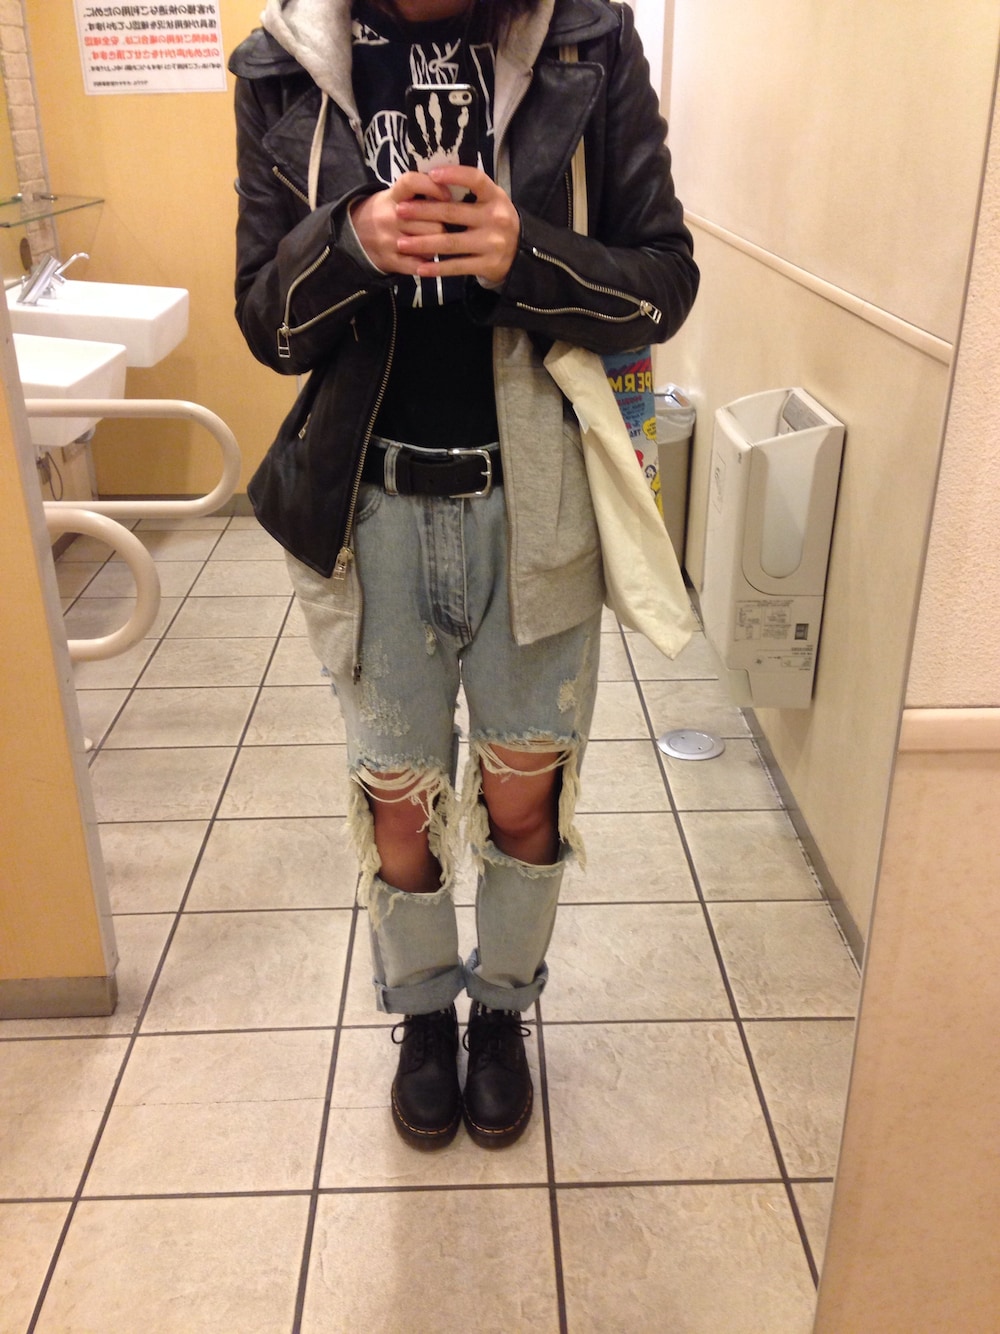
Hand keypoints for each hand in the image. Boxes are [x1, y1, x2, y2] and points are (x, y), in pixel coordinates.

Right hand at [349, 172, 451, 274]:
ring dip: (438, 244)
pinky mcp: (391, 261)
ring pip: (430, 244)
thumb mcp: (394, 196)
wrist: (354, 236)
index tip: (447, 196)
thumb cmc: (384, 213)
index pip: (412, 183)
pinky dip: (426, 262)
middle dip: (443, 223)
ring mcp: (390, 241)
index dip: (433, 187)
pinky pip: (419, 265)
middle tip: (443, 224)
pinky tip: (426, 257)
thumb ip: (418, 193)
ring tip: (434, 241)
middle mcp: (390, 217)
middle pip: (432, 222)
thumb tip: (450, 190)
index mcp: (392, 196)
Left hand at [394, 167, 519, 284]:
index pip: (475, 179)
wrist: (522, 254)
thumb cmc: (496, 222)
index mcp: (495, 197)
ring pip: (450, 243)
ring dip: (422, 243)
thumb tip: (434, 177)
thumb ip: (470, 192)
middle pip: (452, 213)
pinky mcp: (488, 265)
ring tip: (401, 243)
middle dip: (422, 212)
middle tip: (400, 211)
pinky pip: (457, 266)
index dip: (454, 175)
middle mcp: (495, 218)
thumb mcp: (492, 202)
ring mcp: (492, 244)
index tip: (430, 175)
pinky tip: (420, 268)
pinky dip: (437, 268)